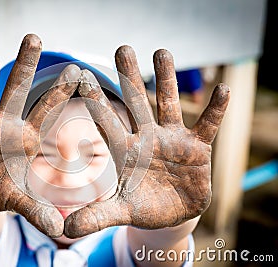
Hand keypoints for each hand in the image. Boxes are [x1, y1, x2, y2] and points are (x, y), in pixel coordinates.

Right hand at [0, 34, 80, 237]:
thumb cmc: (1, 186)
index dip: (60, 92)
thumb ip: (38, 210)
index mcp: (26, 137)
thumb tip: (60, 230)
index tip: (78, 70)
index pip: (46, 111)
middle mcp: (3, 126)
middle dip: (25, 66)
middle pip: (16, 92)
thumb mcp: (21, 198)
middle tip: (34, 37)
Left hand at [64, 46, 229, 237]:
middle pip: (136, 103)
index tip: (79, 75)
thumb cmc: (142, 207)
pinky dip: (215, 110)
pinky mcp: (197, 147)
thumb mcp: (120, 212)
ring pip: (168, 104)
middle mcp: (146, 138)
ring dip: (167, 79)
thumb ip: (96, 217)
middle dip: (129, 77)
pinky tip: (222, 90)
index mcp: (125, 150)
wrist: (172, 213)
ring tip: (162, 51)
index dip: (95, 100)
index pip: (107, 122)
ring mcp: (172, 139)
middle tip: (122, 48)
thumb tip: (65, 231)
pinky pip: (207, 125)